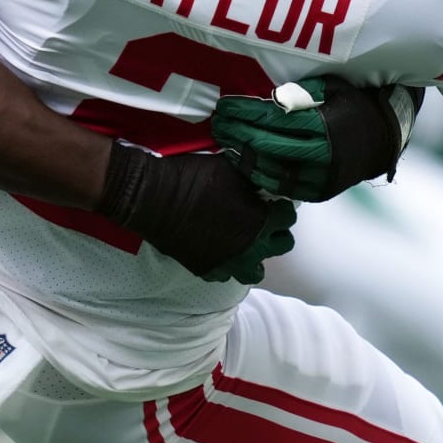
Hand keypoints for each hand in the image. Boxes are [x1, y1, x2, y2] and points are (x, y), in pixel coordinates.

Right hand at [98, 142, 295, 282]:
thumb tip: (263, 179)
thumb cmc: (194, 178)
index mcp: (262, 220)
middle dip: (274, 231)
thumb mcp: (230, 168)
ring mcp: (229, 264)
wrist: (155, 198)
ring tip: (243, 241)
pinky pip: (226, 274)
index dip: (279, 206)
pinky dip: (226, 263)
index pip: (287, 217)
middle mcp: (252, 248)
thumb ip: (253, 179)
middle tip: (260, 218)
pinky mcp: (207, 271)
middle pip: (281, 245)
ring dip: (254, 255)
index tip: (270, 200)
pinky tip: (218, 248)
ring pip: (256, 270)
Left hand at [211, 77, 421, 201]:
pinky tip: (243, 162)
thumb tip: (271, 96)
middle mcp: (322, 155)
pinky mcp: (318, 192)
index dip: (245, 112)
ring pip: (270, 170)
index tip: (225, 106)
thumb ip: (303, 92)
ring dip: (243, 156)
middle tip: (218, 123)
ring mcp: (320, 177)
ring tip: (224, 142)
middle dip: (237, 132)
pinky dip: (259, 175)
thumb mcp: (334, 88)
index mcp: (324, 125)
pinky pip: (282, 187)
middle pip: (267, 144)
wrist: (384, 141)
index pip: (273, 118)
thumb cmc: (354, 106)